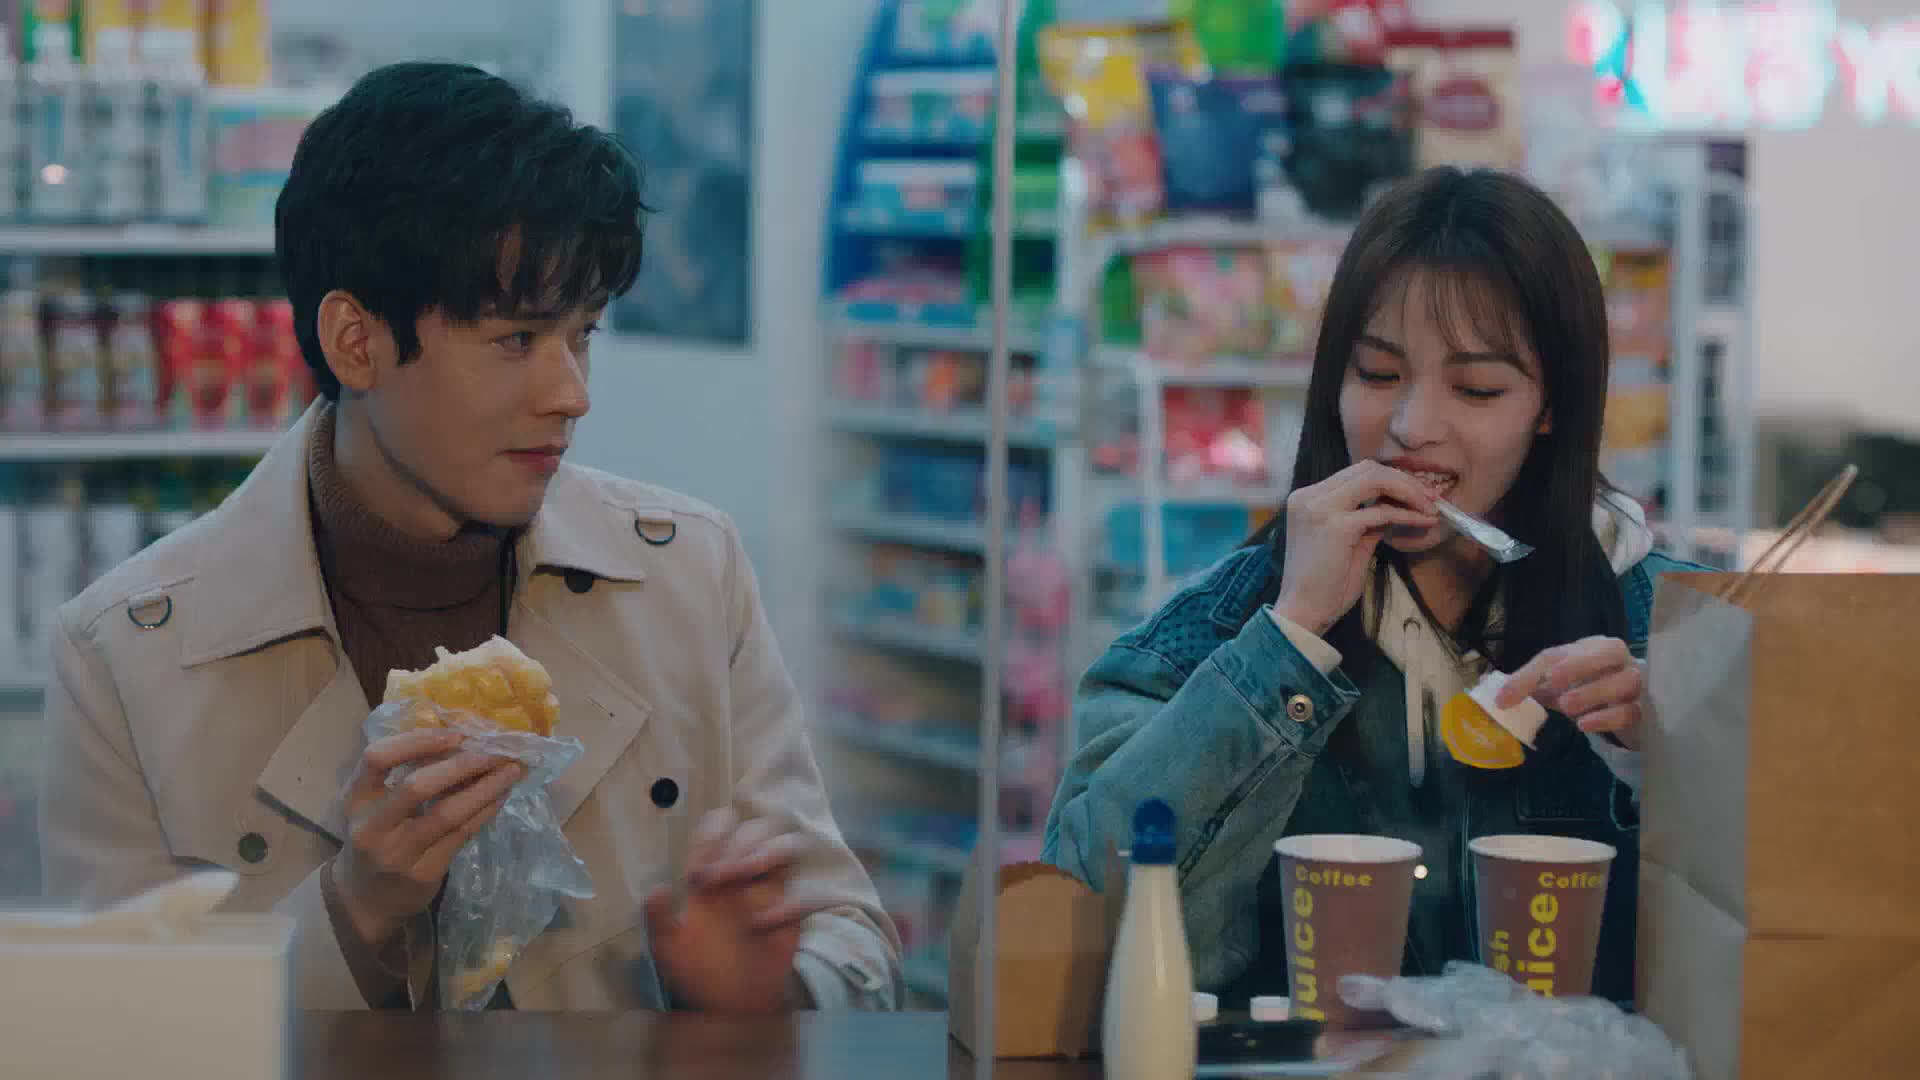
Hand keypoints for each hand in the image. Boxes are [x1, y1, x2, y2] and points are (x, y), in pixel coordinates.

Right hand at [331, 728, 525, 946]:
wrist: (366, 899)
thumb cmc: (376, 837)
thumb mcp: (374, 805)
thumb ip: (403, 774)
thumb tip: (462, 740)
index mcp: (355, 799)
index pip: (376, 758)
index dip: (416, 741)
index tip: (454, 734)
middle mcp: (371, 826)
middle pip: (417, 787)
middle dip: (462, 765)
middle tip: (495, 751)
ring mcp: (398, 854)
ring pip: (447, 814)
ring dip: (484, 788)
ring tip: (511, 770)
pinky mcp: (423, 873)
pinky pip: (461, 835)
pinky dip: (484, 811)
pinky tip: (501, 796)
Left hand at [645, 808, 832, 1013]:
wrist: (729, 1004)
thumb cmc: (698, 969)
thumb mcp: (667, 948)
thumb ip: (657, 919)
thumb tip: (657, 889)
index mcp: (715, 870)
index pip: (720, 826)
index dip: (713, 834)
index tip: (699, 867)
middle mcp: (746, 871)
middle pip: (757, 828)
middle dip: (739, 846)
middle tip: (718, 878)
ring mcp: (772, 888)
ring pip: (787, 846)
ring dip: (766, 855)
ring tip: (743, 880)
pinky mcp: (793, 912)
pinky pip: (804, 896)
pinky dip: (788, 906)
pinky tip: (762, 926)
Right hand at [1273, 461, 1440, 634]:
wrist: (1303, 612)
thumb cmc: (1324, 585)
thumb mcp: (1348, 543)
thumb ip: (1366, 521)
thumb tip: (1395, 508)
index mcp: (1307, 498)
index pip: (1356, 473)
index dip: (1391, 479)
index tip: (1417, 494)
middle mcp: (1309, 496)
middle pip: (1367, 469)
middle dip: (1404, 480)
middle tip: (1430, 498)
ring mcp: (1320, 507)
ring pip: (1374, 478)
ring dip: (1408, 490)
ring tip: (1430, 507)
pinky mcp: (1336, 525)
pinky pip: (1381, 511)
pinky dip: (1406, 514)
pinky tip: (1424, 521)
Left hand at [1497, 636, 1645, 749]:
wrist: (1626, 709)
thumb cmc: (1587, 687)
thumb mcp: (1556, 684)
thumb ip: (1529, 686)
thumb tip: (1496, 697)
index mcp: (1591, 647)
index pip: (1558, 654)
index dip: (1529, 674)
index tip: (1504, 698)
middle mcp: (1619, 659)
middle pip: (1607, 652)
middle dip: (1578, 664)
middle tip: (1553, 681)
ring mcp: (1636, 683)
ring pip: (1623, 681)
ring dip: (1593, 692)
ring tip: (1567, 707)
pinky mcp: (1645, 710)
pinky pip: (1630, 710)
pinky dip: (1606, 717)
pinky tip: (1585, 725)